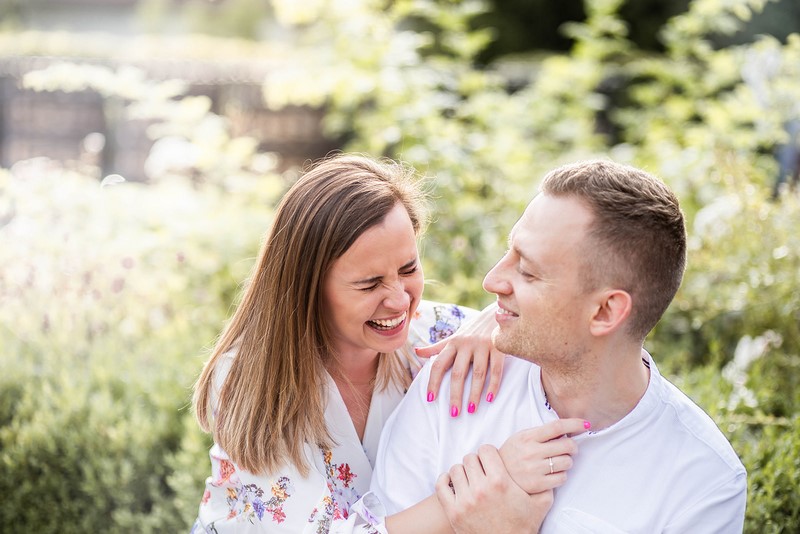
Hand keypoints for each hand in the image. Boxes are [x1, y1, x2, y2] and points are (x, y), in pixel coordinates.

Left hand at [417, 303, 504, 416]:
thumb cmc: (472, 330)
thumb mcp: (454, 337)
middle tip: (453, 413)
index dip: (433, 382)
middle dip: (454, 394)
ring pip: (478, 373)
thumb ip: (437, 347)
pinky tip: (490, 398)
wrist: (497, 314)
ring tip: (471, 410)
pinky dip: (494, 385)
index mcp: (453, 343)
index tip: (430, 399)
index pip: (439, 364)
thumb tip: (416, 351)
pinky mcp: (499, 348)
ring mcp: (483, 346)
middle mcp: (466, 344)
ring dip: (474, 393)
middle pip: (458, 373)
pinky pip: (496, 370)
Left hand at [436, 444, 551, 533]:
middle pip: (470, 458)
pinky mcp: (453, 512)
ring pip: (455, 470)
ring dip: (462, 472)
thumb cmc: (522, 527)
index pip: (486, 450)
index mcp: (501, 482)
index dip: (489, 453)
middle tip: (480, 471)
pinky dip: (445, 482)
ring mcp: (465, 500)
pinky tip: (453, 484)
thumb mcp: (540, 504)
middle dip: (476, 462)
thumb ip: (545, 484)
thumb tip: (552, 468)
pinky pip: (441, 485)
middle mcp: (481, 489)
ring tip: (469, 479)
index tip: (491, 460)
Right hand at [500, 418, 588, 493]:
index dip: (574, 424)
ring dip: (567, 461)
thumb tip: (566, 430)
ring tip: (558, 461)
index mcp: (528, 437)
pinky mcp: (538, 484)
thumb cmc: (512, 455)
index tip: (585, 424)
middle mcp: (532, 452)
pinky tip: (553, 473)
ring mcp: (535, 469)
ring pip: (567, 462)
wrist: (496, 476)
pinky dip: (562, 475)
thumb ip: (540, 433)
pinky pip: (562, 478)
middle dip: (573, 446)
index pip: (557, 426)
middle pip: (567, 445)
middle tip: (569, 448)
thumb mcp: (521, 438)